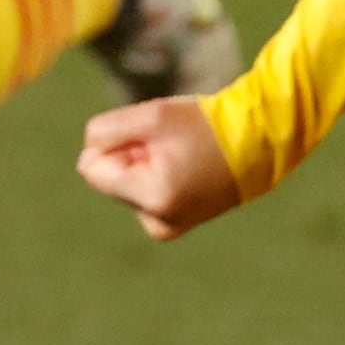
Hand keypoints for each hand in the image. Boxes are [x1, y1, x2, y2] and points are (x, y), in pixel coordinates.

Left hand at [76, 96, 240, 240]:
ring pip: (126, 185)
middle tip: (171, 145)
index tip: (150, 137)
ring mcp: (166, 228)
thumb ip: (104, 132)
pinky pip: (144, 195)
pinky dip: (156, 177)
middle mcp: (157, 222)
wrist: (258, 142)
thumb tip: (86, 155)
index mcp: (152, 197)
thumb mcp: (150, 115)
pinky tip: (185, 167)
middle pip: (110, 178)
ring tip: (182, 155)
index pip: (92, 168)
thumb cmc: (206, 125)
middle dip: (131, 155)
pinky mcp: (173, 226)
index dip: (114, 143)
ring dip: (144, 165)